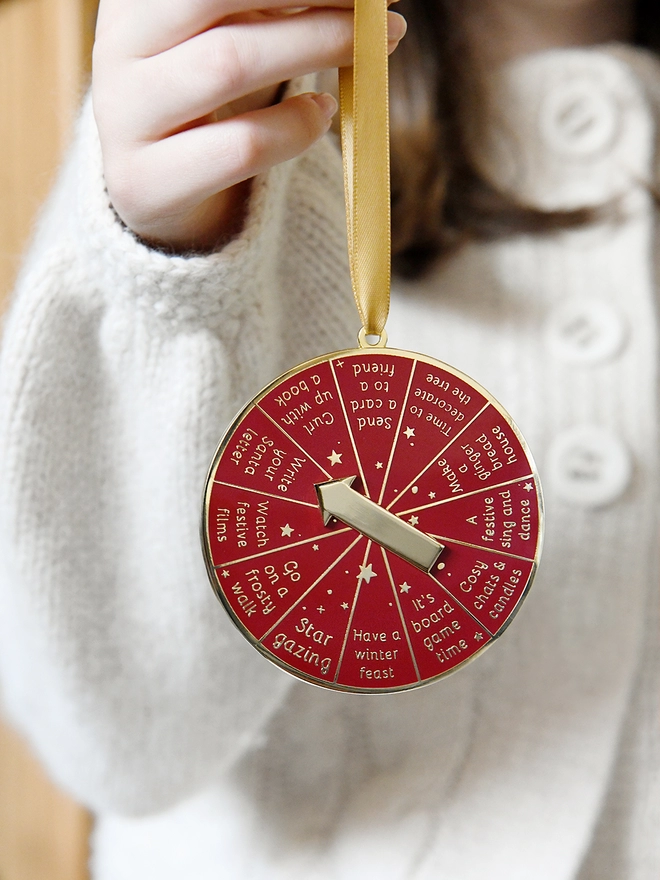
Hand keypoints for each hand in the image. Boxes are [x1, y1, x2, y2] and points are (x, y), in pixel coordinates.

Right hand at [92, 0, 406, 250]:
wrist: (156, 191)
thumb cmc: (208, 99)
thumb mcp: (232, 35)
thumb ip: (278, 8)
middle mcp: (118, 47)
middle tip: (377, 6)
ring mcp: (126, 118)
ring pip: (228, 64)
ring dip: (316, 47)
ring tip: (372, 50)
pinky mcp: (145, 183)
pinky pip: (240, 146)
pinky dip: (296, 127)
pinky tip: (325, 112)